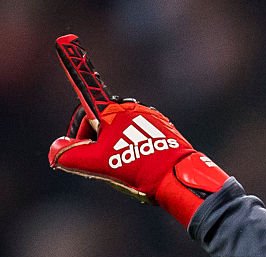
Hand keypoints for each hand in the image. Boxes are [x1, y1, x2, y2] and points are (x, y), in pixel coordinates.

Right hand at [48, 35, 228, 227]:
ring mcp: (148, 116)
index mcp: (109, 111)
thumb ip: (70, 155)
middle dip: (92, 137)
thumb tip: (57, 149)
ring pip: (121, 126)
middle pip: (99, 117)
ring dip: (114, 143)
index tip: (67, 40)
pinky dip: (134, 145)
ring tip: (120, 166)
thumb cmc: (136, 167)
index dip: (72, 64)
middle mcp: (129, 107)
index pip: (84, 87)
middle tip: (94, 160)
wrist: (177, 175)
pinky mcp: (164, 127)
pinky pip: (141, 132)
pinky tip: (139, 163)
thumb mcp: (96, 163)